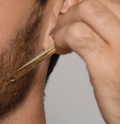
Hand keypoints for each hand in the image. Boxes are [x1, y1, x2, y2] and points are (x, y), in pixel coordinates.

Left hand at [53, 0, 119, 123]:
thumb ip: (115, 42)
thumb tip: (91, 27)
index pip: (113, 3)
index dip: (88, 5)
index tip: (74, 17)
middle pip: (99, 2)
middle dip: (73, 10)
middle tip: (62, 29)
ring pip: (87, 10)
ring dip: (65, 23)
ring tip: (59, 40)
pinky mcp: (108, 66)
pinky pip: (77, 35)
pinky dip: (62, 37)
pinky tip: (60, 49)